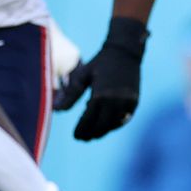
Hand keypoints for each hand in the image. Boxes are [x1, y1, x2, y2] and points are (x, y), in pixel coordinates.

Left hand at [56, 17, 148, 141]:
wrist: (125, 52)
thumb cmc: (99, 62)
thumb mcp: (82, 76)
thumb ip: (70, 94)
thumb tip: (56, 110)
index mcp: (99, 95)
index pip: (88, 121)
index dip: (81, 130)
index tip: (75, 136)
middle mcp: (114, 101)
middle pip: (101, 127)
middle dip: (91, 134)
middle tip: (83, 138)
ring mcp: (126, 102)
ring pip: (113, 125)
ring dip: (102, 131)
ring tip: (93, 133)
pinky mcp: (134, 102)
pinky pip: (124, 119)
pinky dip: (114, 124)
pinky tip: (106, 124)